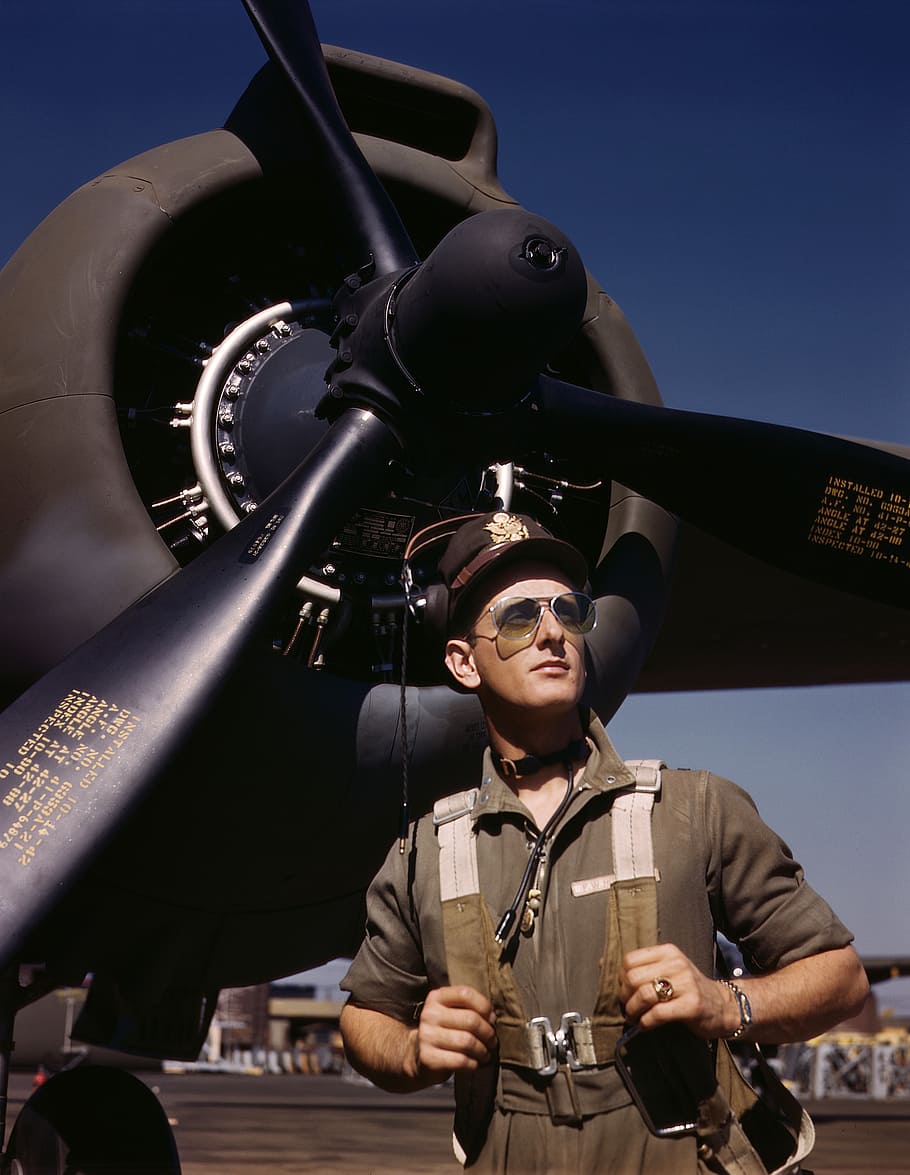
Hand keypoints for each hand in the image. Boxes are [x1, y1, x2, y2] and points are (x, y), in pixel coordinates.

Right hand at [409, 985, 496, 1080]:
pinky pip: (460, 1060)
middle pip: (470, 1020)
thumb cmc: (443, 1032)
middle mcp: (429, 1014)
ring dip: (482, 1051)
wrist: (417, 1055)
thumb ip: (468, 1008)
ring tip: (485, 1054)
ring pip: (467, 1041)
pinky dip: (473, 1064)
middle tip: (492, 1041)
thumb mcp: (450, 1012)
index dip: (484, 1006)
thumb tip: (492, 1019)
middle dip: (488, 1033)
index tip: (491, 1019)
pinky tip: (474, 1064)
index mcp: (436, 997)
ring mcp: (427, 1036)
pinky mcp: (428, 1058)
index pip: (465, 994)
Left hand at [619, 944, 736, 1039]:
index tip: (625, 992)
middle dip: (625, 997)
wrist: (723, 1006)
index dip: (621, 979)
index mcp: (668, 952)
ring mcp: (686, 983)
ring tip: (634, 1018)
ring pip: (644, 994)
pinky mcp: (692, 1004)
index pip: (630, 960)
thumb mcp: (668, 971)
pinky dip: (646, 1022)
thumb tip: (602, 965)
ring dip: (633, 1011)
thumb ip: (642, 968)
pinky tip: (646, 1026)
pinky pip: (658, 1013)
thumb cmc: (688, 990)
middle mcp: (676, 963)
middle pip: (633, 977)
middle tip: (628, 1008)